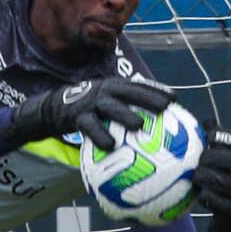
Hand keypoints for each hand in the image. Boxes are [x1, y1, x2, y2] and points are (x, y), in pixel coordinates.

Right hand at [8, 73, 174, 145]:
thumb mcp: (108, 101)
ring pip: (110, 107)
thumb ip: (127, 107)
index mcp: (115, 86)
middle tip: (165, 108)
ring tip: (139, 125)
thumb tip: (156, 127)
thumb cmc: (91, 108)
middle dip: (147, 98)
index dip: (156, 90)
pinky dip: (100, 135)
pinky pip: (90, 127)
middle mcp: (105, 91)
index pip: (139, 86)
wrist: (55, 106)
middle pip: (129, 93)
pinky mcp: (78, 117)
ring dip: (125, 115)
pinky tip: (110, 146)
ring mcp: (91, 103)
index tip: (175, 98)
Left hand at [191, 130, 230, 231]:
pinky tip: (200, 196)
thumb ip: (214, 148)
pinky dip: (214, 201)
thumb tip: (207, 119)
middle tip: (199, 159)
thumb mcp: (220, 171)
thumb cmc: (221, 194)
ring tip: (196, 177)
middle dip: (219, 157)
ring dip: (213, 179)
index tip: (209, 135)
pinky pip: (228, 208)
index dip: (226, 139)